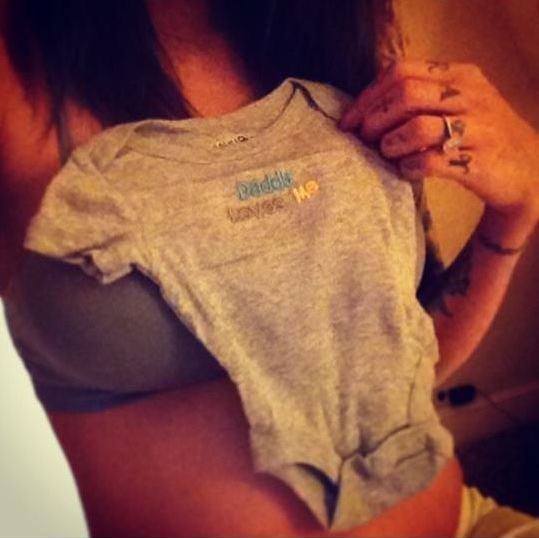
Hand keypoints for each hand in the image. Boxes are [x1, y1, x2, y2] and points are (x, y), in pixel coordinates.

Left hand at [338, 59, 538, 222]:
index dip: (368, 97)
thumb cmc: (481, 136)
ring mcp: (479, 128)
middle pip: (405, 94)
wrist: (530, 170)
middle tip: (365, 140)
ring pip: (417, 126)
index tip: (349, 121)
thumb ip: (421, 98)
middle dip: (375, 119)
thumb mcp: (458, 103)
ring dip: (391, 143)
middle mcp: (471, 96)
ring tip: (387, 154)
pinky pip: (431, 160)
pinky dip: (409, 167)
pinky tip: (405, 171)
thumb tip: (366, 110)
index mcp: (460, 76)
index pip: (401, 72)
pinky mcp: (480, 161)